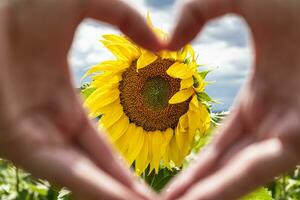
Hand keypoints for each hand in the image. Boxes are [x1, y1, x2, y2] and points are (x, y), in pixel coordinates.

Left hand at [0, 0, 161, 198]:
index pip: (101, 150)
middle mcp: (48, 129)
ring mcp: (34, 139)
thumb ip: (123, 18)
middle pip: (96, 173)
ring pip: (83, 180)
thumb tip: (159, 43)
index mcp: (61, 104)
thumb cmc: (24, 4)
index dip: (125, 172)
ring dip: (115, 198)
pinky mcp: (21, 145)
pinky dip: (98, 191)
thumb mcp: (82, 5)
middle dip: (125, 194)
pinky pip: (68, 174)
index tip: (146, 189)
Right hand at [164, 0, 299, 198]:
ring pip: (240, 177)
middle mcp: (274, 128)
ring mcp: (291, 135)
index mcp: (261, 103)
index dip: (194, 171)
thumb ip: (198, 10)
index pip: (219, 150)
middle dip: (194, 193)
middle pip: (225, 171)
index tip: (169, 187)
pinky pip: (258, 170)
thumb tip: (168, 42)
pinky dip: (228, 187)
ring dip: (206, 196)